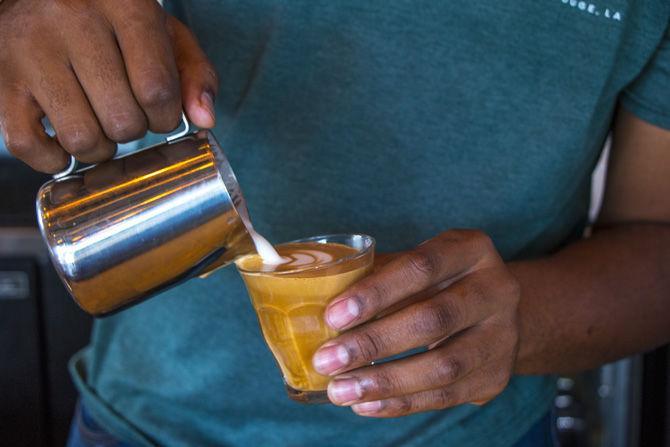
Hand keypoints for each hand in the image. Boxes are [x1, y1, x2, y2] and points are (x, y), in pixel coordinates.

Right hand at [0, 0, 217, 172]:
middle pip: (122, 119)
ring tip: (100, 126)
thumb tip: (205, 121)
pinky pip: (27, 145)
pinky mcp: (1, 79)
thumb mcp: (163, 34)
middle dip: (134, 131)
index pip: (156, 88)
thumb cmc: (111, 22)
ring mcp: (30, 50)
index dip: (167, 117)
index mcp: (124, 5)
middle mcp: (72, 20)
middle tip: (126, 115)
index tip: (160, 114)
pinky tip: (65, 144)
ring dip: (100, 149)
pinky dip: (53, 159)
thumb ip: (194, 74)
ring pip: (81, 138)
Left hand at [312, 230, 520, 416]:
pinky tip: (365, 404)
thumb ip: (374, 276)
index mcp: (471, 250)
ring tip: (340, 390)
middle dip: (374, 342)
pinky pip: (446, 396)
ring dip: (385, 382)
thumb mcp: (414, 266)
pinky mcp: (496, 376)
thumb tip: (314, 301)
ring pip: (444, 366)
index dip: (375, 292)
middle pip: (433, 319)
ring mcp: (503, 336)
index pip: (421, 266)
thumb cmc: (437, 283)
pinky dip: (400, 403)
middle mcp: (496, 289)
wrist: (493, 312)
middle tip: (327, 359)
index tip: (332, 316)